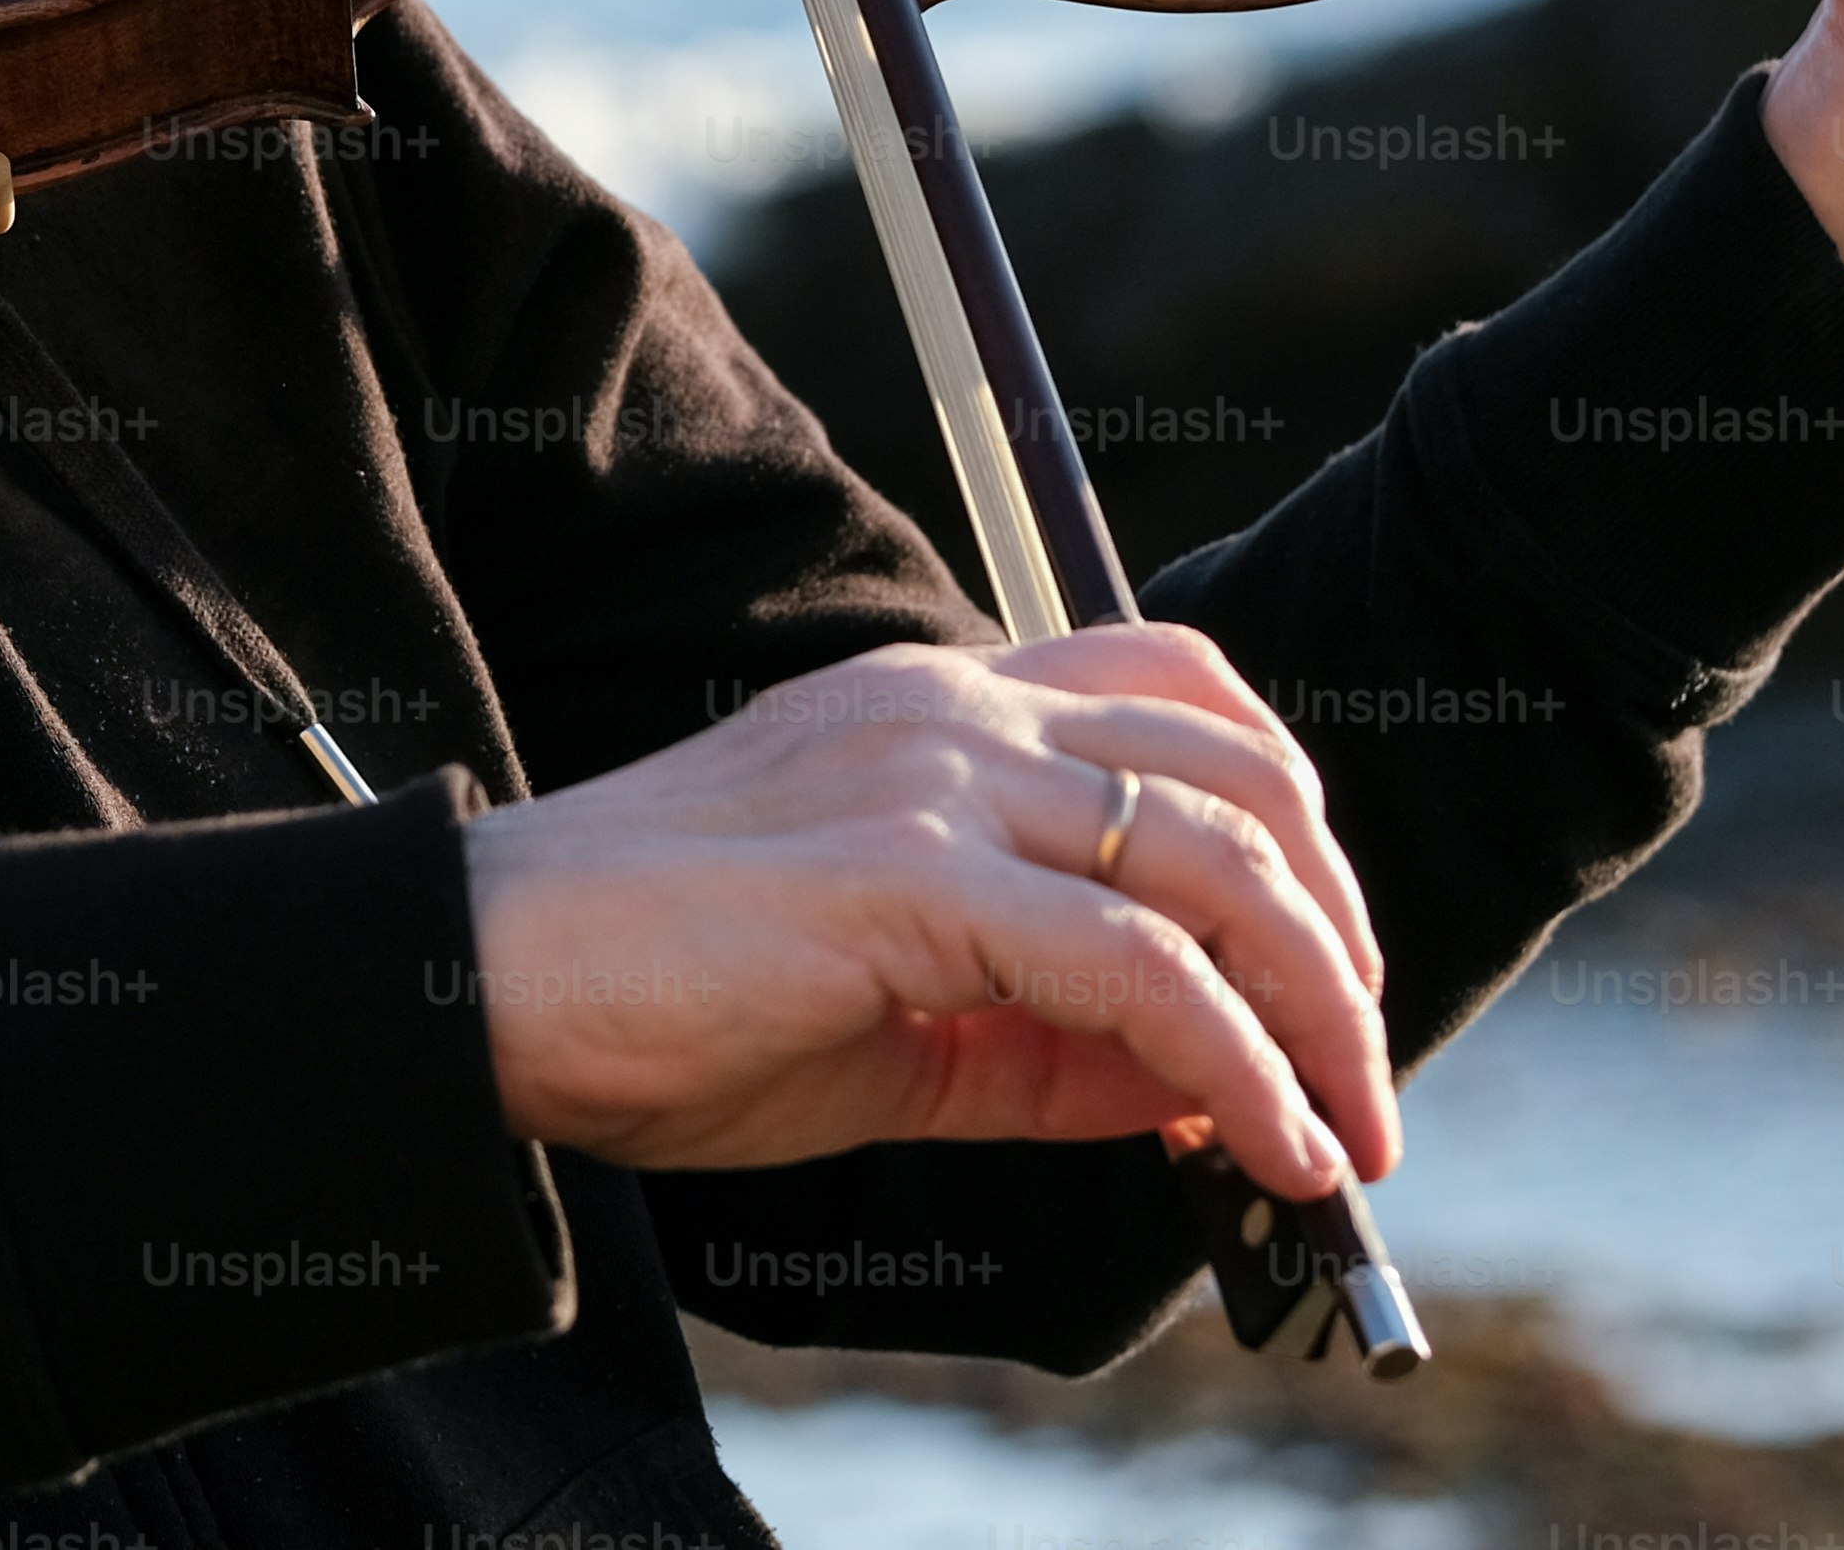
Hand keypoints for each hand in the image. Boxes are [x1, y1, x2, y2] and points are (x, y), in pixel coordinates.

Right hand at [453, 624, 1396, 1194]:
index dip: (1292, 826)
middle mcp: (955, 713)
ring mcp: (936, 780)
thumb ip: (1054, 1043)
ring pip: (1221, 863)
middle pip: (1245, 777)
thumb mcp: (898, 1022)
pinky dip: (1238, 1065)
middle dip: (1343, 938)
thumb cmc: (657, 998)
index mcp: (940, 709)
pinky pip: (1138, 969)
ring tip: (1343, 1136)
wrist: (483, 980)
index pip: (1183, 696)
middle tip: (1361, 1082)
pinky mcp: (911, 878)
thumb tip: (1213, 1088)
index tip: (1321, 975)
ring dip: (1321, 1013)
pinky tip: (1265, 1146)